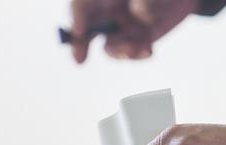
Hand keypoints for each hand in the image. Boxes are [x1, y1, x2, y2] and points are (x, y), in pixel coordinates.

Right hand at [70, 0, 198, 62]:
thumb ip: (147, 1)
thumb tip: (141, 16)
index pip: (82, 5)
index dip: (76, 17)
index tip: (79, 32)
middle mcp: (109, 11)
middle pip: (86, 29)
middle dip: (80, 44)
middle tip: (79, 59)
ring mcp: (122, 27)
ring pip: (110, 46)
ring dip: (120, 52)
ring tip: (136, 49)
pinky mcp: (138, 40)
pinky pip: (131, 52)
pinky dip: (138, 55)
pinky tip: (149, 51)